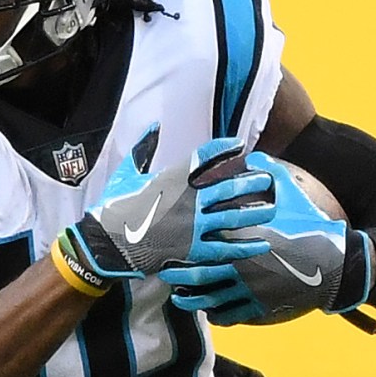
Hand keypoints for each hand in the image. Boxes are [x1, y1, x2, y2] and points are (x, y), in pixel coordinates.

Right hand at [62, 131, 275, 281]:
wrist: (103, 243)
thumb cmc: (113, 208)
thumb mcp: (125, 173)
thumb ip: (144, 148)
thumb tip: (155, 126)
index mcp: (172, 177)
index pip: (206, 156)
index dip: (226, 148)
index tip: (240, 146)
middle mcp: (187, 199)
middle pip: (229, 186)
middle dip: (251, 181)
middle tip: (268, 179)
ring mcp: (191, 226)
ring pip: (232, 216)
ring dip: (255, 211)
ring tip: (272, 208)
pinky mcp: (190, 250)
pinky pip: (224, 247)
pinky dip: (244, 246)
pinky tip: (261, 243)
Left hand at [161, 152, 349, 323]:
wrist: (338, 261)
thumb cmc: (312, 223)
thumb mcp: (292, 192)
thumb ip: (268, 173)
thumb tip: (253, 156)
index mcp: (242, 236)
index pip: (203, 239)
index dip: (184, 241)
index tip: (170, 239)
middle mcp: (240, 265)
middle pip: (198, 274)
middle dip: (178, 275)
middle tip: (164, 272)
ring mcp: (250, 288)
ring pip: (210, 299)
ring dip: (191, 300)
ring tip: (179, 298)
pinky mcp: (261, 306)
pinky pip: (231, 315)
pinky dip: (217, 315)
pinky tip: (210, 312)